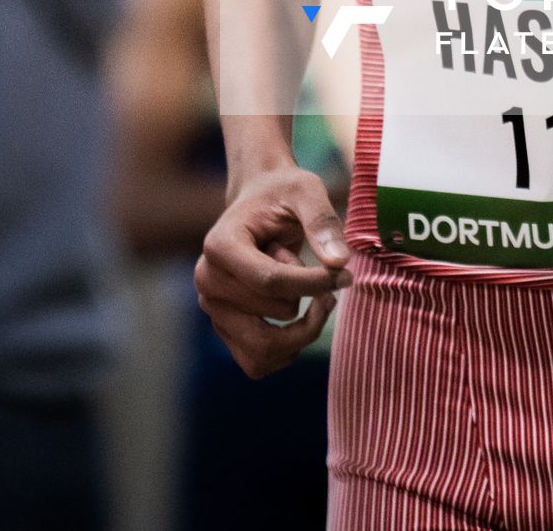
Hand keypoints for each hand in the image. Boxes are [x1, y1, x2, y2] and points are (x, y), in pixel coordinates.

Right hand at [195, 163, 350, 378]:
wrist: (260, 203)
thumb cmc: (284, 193)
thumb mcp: (307, 191)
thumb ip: (322, 222)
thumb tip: (339, 263)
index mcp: (220, 244)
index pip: (269, 280)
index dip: (313, 282)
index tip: (344, 273)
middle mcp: (207, 280)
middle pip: (273, 311)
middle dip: (310, 296)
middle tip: (325, 273)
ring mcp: (213, 309)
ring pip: (263, 350)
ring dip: (304, 332)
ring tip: (321, 299)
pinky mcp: (224, 328)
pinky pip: (258, 363)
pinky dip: (289, 350)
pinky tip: (305, 317)